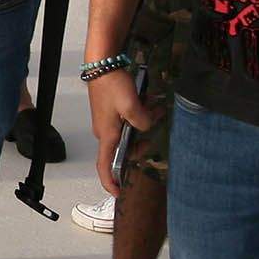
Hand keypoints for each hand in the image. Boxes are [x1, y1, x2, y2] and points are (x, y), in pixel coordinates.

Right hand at [89, 69, 156, 194]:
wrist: (102, 64)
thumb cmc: (113, 85)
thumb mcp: (132, 106)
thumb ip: (143, 122)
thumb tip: (148, 126)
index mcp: (107, 136)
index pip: (104, 166)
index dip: (110, 182)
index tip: (118, 193)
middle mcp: (105, 132)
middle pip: (124, 149)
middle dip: (142, 143)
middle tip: (155, 131)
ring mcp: (107, 121)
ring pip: (128, 133)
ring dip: (143, 126)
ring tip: (155, 111)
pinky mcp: (111, 111)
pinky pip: (127, 121)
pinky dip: (139, 116)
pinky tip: (148, 104)